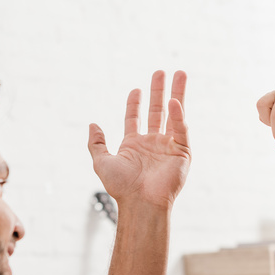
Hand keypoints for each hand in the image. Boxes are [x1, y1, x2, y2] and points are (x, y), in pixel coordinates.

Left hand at [88, 71, 189, 210]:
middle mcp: (152, 144)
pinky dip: (179, 116)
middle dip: (159, 91)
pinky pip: (181, 130)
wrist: (141, 202)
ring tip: (180, 73)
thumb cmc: (121, 187)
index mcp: (134, 145)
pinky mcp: (182, 153)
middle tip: (161, 72)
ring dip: (177, 94)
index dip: (135, 104)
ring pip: (174, 115)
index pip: (135, 118)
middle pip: (157, 112)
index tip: (136, 89)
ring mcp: (168, 147)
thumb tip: (92, 124)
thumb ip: (96, 143)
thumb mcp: (102, 162)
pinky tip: (174, 102)